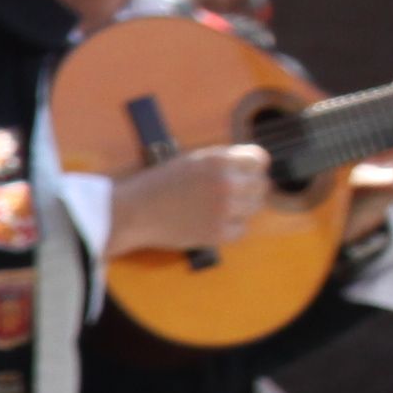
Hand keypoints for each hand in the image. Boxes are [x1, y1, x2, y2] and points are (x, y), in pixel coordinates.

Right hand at [110, 143, 269, 254]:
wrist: (131, 213)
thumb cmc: (156, 185)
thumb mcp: (190, 161)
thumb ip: (221, 162)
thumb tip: (252, 168)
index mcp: (218, 160)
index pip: (259, 160)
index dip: (252, 167)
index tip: (243, 174)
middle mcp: (226, 183)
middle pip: (260, 185)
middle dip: (248, 188)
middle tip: (229, 195)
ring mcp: (224, 209)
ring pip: (253, 208)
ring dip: (240, 208)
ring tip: (217, 209)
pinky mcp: (218, 232)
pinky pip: (241, 230)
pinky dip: (230, 228)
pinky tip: (211, 223)